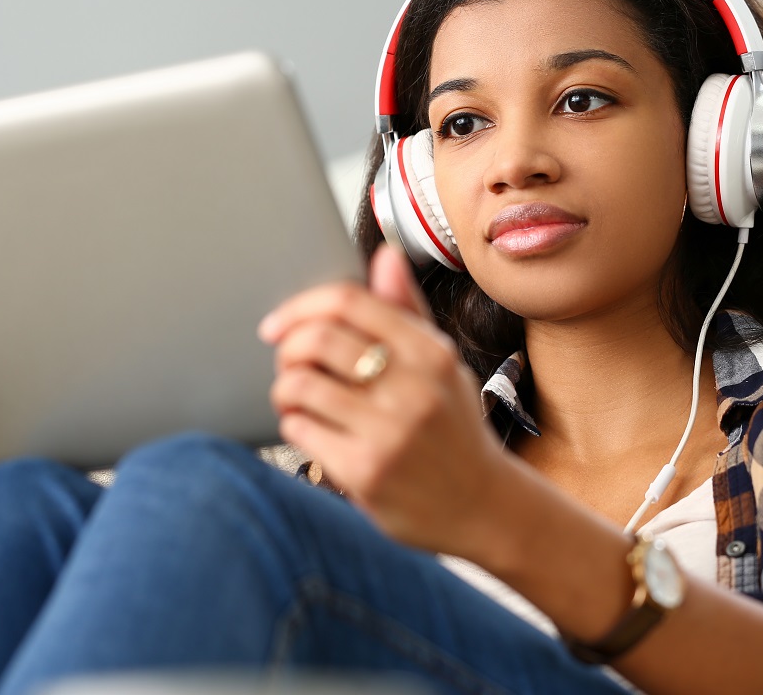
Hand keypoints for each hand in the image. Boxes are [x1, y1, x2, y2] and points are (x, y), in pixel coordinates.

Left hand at [261, 244, 508, 554]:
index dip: (303, 306)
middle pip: (318, 340)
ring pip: (300, 385)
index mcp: (431, 353)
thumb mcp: (443, 365)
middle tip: (289, 363)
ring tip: (296, 398)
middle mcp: (414, 388)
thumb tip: (385, 255)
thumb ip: (408, 311)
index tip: (279, 324)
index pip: (351, 302)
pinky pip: (300, 429)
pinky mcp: (366, 472)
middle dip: (288, 349)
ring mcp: (389, 432)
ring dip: (284, 388)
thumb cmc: (454, 428)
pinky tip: (310, 428)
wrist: (482, 507)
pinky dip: (293, 423)